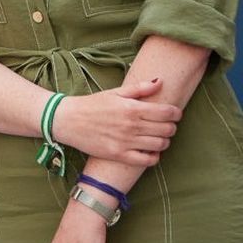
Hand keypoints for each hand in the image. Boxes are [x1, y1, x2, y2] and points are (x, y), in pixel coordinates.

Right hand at [50, 79, 179, 166]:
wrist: (66, 120)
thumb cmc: (91, 105)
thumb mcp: (114, 92)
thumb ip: (139, 88)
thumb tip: (160, 82)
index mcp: (132, 108)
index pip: (168, 112)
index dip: (176, 113)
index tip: (173, 113)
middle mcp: (132, 126)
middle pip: (168, 129)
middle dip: (171, 127)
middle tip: (164, 125)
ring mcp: (126, 142)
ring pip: (161, 145)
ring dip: (164, 141)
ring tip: (156, 137)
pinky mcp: (119, 155)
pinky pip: (147, 160)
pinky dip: (154, 156)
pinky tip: (149, 150)